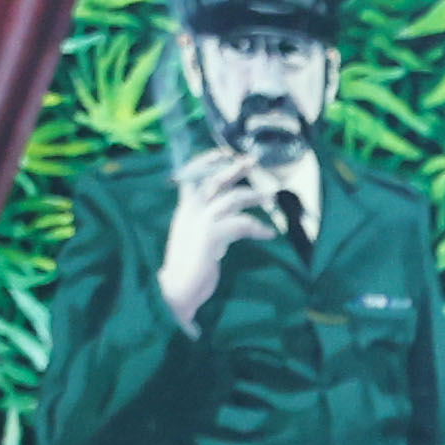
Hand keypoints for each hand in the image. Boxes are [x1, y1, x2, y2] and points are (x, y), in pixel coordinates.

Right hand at [161, 146, 279, 328]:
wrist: (175, 291)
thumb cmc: (188, 268)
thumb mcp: (195, 239)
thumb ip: (209, 224)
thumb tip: (232, 219)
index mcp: (184, 209)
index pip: (192, 176)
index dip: (207, 161)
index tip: (225, 153)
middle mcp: (191, 211)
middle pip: (214, 180)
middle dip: (234, 168)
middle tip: (253, 161)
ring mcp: (200, 222)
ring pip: (231, 198)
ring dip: (252, 196)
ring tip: (269, 198)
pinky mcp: (210, 236)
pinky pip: (240, 224)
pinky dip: (257, 227)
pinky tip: (269, 234)